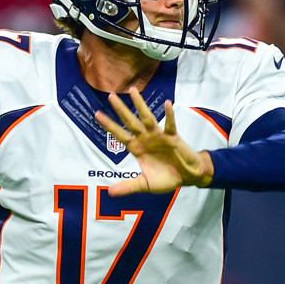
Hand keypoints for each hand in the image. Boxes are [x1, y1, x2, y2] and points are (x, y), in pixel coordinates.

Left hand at [95, 88, 213, 195]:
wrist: (187, 177)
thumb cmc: (167, 178)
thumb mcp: (145, 184)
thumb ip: (128, 186)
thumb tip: (109, 192)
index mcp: (137, 148)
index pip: (120, 134)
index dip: (109, 125)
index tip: (97, 114)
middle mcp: (146, 139)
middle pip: (130, 121)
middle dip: (121, 109)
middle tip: (110, 95)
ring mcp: (159, 136)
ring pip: (147, 118)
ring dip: (140, 105)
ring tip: (133, 91)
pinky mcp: (173, 137)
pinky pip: (170, 125)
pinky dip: (169, 115)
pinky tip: (167, 104)